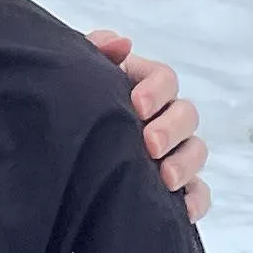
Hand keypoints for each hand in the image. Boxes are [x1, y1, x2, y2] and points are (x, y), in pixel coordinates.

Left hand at [89, 29, 211, 220]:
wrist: (54, 157)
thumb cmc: (70, 107)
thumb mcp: (76, 75)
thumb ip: (94, 52)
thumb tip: (120, 43)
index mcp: (141, 87)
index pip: (164, 78)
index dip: (156, 89)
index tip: (137, 104)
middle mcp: (162, 117)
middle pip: (186, 114)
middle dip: (171, 129)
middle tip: (150, 144)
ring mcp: (172, 153)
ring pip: (196, 151)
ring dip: (186, 163)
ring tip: (166, 178)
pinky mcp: (175, 188)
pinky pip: (198, 193)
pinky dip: (195, 200)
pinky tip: (182, 209)